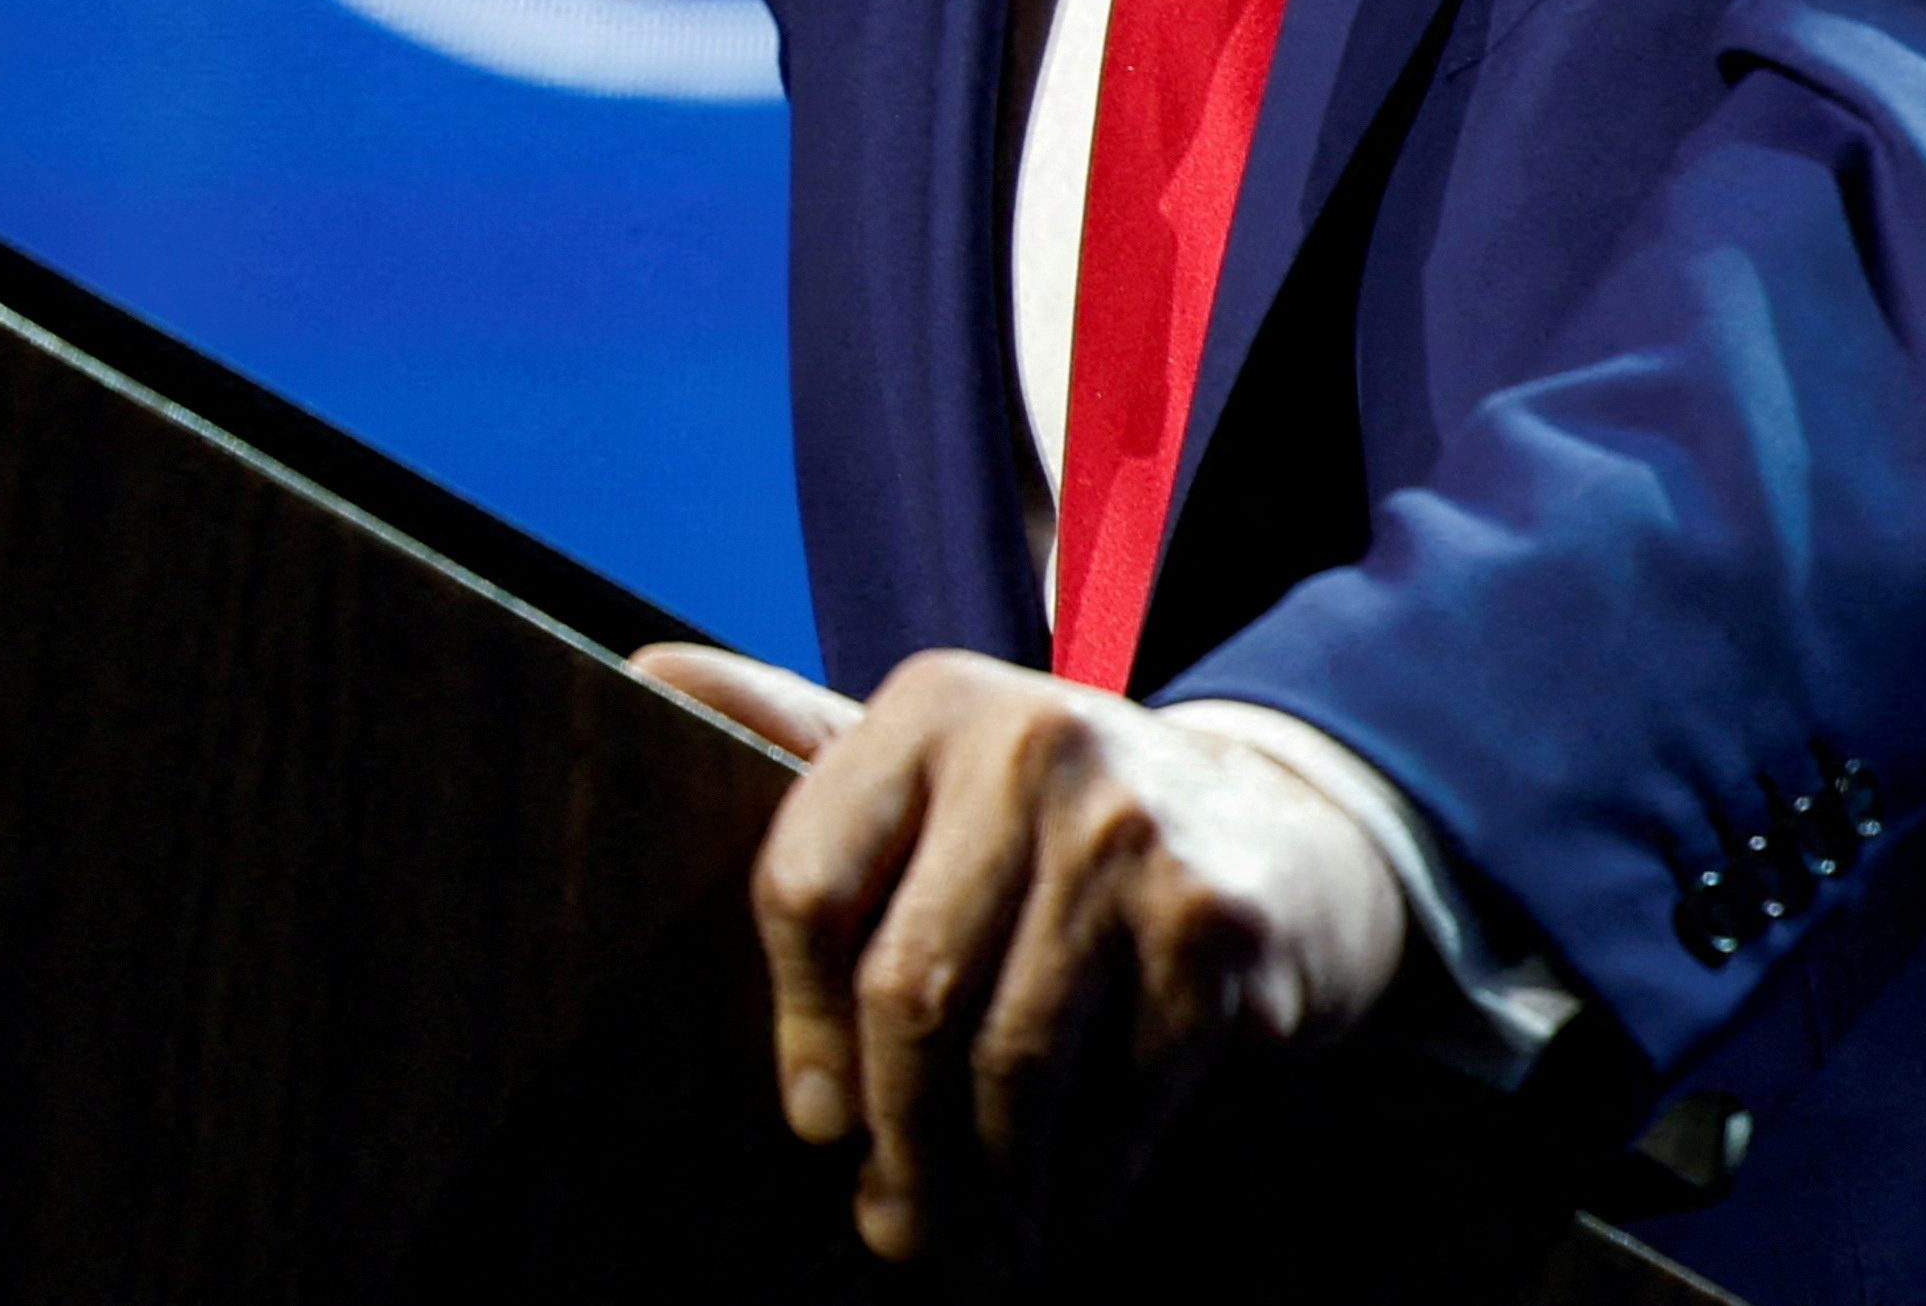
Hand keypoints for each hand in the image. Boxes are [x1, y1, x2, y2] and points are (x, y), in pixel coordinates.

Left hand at [635, 642, 1406, 1261]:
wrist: (1288, 833)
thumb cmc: (1054, 820)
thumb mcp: (933, 754)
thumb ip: (792, 727)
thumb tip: (636, 677)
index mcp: (931, 704)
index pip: (808, 884)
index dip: (795, 1028)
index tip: (810, 1126)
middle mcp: (1031, 747)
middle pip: (908, 992)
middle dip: (893, 1142)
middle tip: (890, 1235)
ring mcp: (1133, 834)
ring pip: (1010, 1063)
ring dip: (982, 1191)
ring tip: (968, 1256)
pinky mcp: (1218, 928)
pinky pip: (1119, 1101)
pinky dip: (1080, 1187)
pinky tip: (1060, 1223)